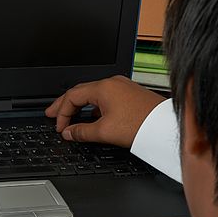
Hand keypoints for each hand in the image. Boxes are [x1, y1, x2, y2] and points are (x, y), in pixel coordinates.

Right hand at [45, 75, 165, 147]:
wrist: (165, 127)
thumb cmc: (140, 125)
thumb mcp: (105, 132)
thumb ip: (82, 132)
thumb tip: (69, 133)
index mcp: (103, 87)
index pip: (73, 96)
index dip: (62, 112)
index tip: (59, 126)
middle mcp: (112, 83)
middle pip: (81, 92)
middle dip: (65, 104)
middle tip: (52, 114)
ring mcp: (122, 87)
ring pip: (93, 94)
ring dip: (80, 106)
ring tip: (70, 117)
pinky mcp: (130, 95)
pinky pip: (105, 98)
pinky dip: (94, 107)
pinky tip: (93, 117)